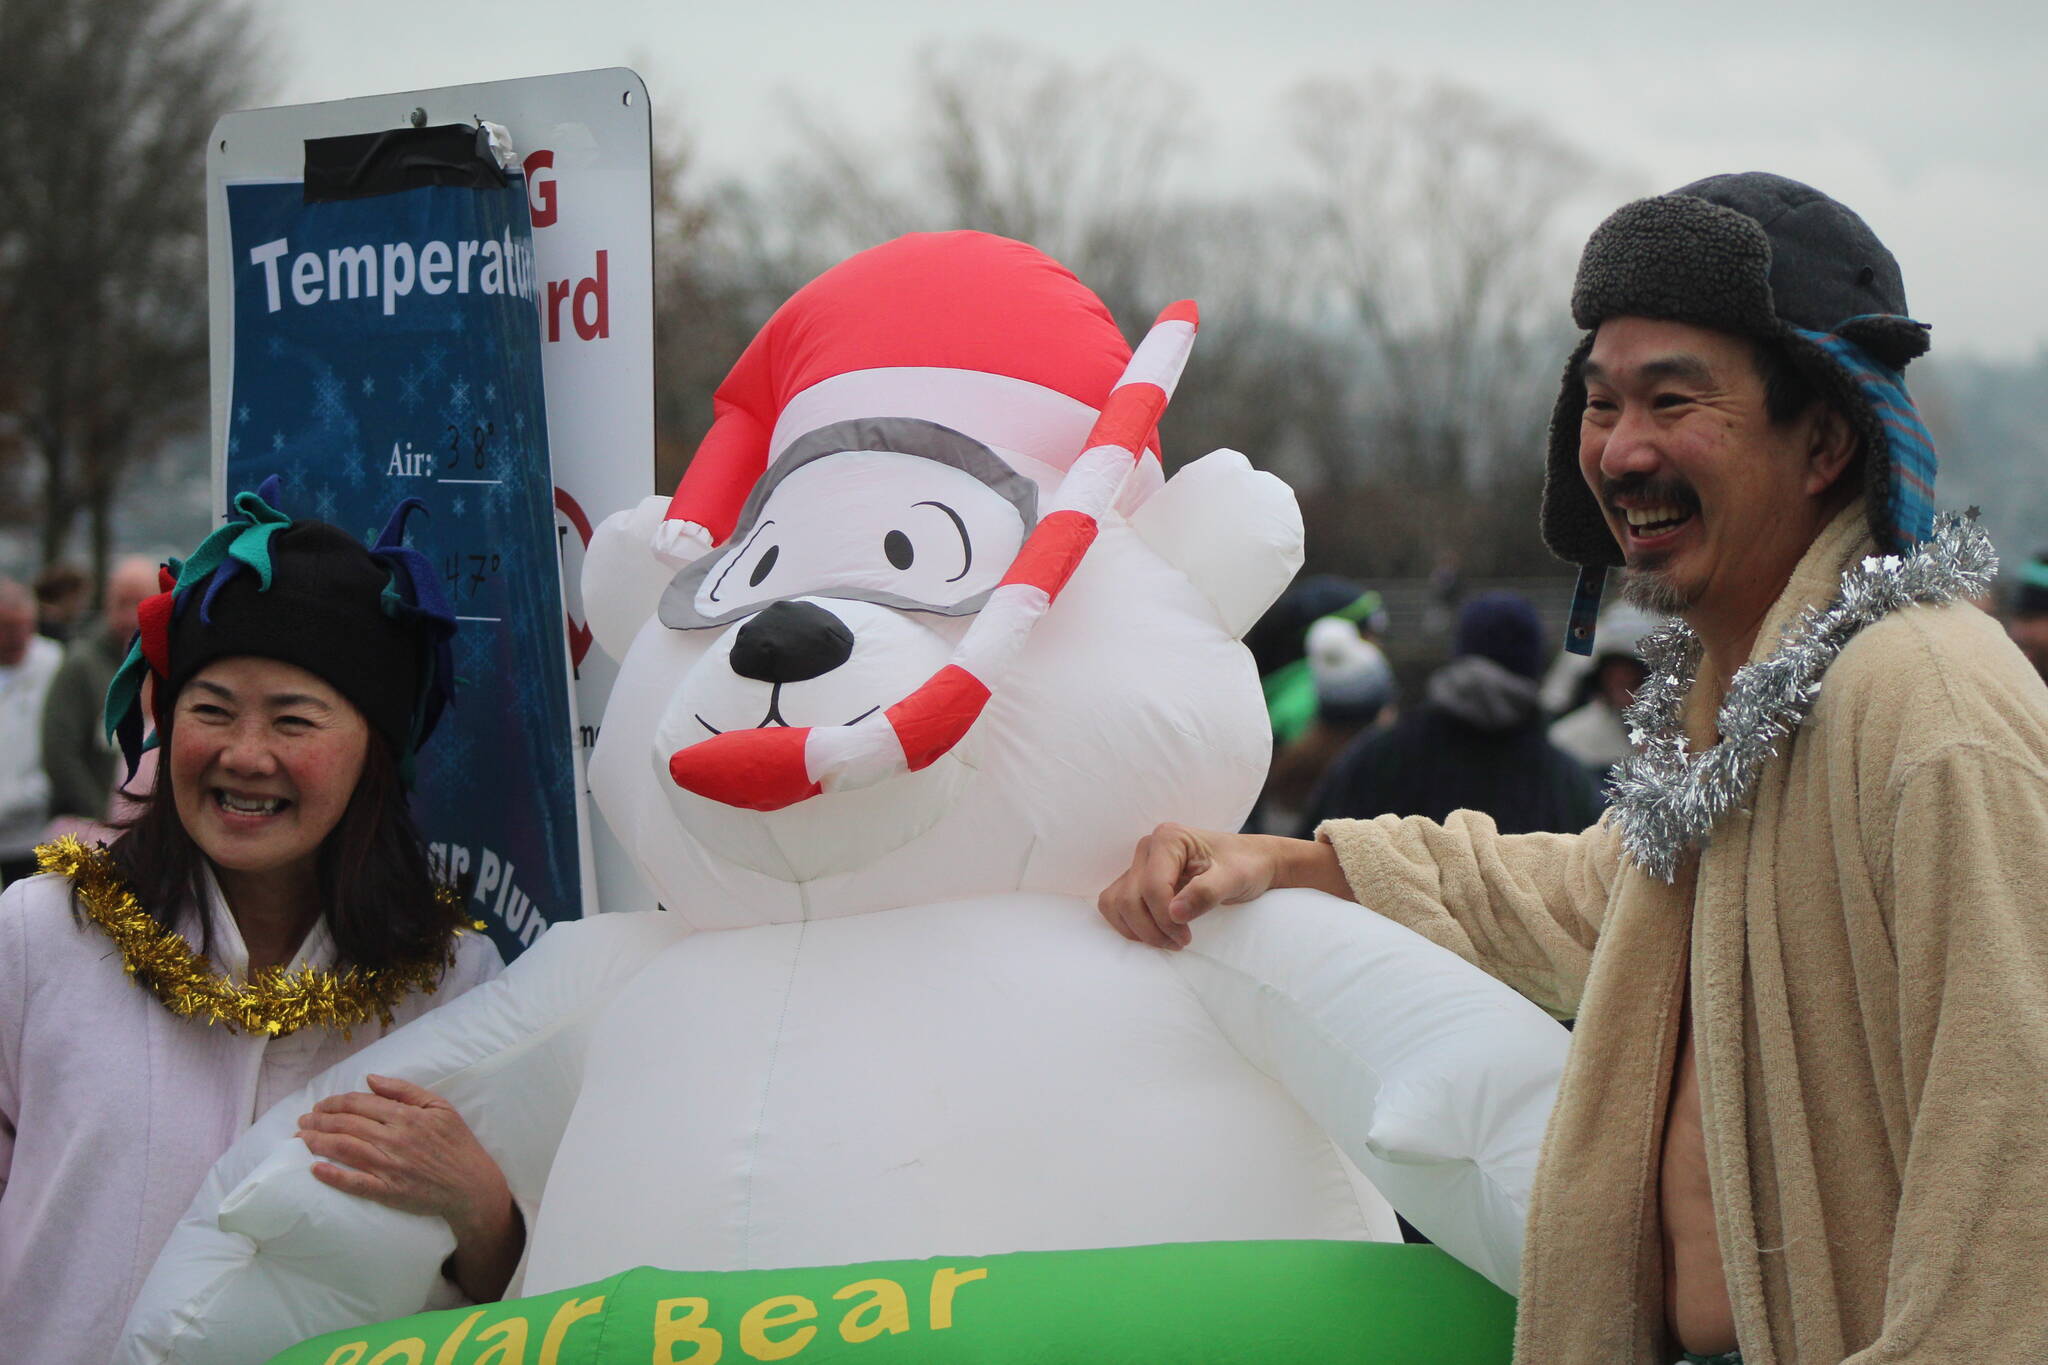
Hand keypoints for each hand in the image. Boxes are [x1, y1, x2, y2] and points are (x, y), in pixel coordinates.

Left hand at [298, 1074, 522, 1299]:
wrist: (471, 1185)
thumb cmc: (457, 1143)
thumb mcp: (439, 1106)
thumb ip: (405, 1090)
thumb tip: (371, 1079)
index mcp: (406, 1116)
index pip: (359, 1103)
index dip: (334, 1102)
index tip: (321, 1105)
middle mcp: (394, 1138)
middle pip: (346, 1125)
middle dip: (319, 1121)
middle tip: (302, 1121)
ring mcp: (389, 1166)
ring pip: (345, 1149)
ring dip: (318, 1142)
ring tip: (300, 1139)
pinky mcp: (387, 1191)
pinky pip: (355, 1183)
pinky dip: (333, 1176)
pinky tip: (314, 1170)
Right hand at [1097, 823, 1286, 949]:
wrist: (1250, 862)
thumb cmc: (1245, 866)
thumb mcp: (1235, 879)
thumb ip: (1207, 893)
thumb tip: (1174, 913)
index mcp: (1169, 839)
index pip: (1152, 886)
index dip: (1165, 919)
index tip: (1187, 937)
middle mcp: (1148, 848)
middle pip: (1128, 898)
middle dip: (1151, 928)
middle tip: (1180, 942)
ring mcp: (1140, 864)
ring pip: (1115, 902)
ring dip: (1136, 929)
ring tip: (1167, 939)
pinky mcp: (1137, 880)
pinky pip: (1116, 906)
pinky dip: (1129, 925)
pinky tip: (1156, 932)